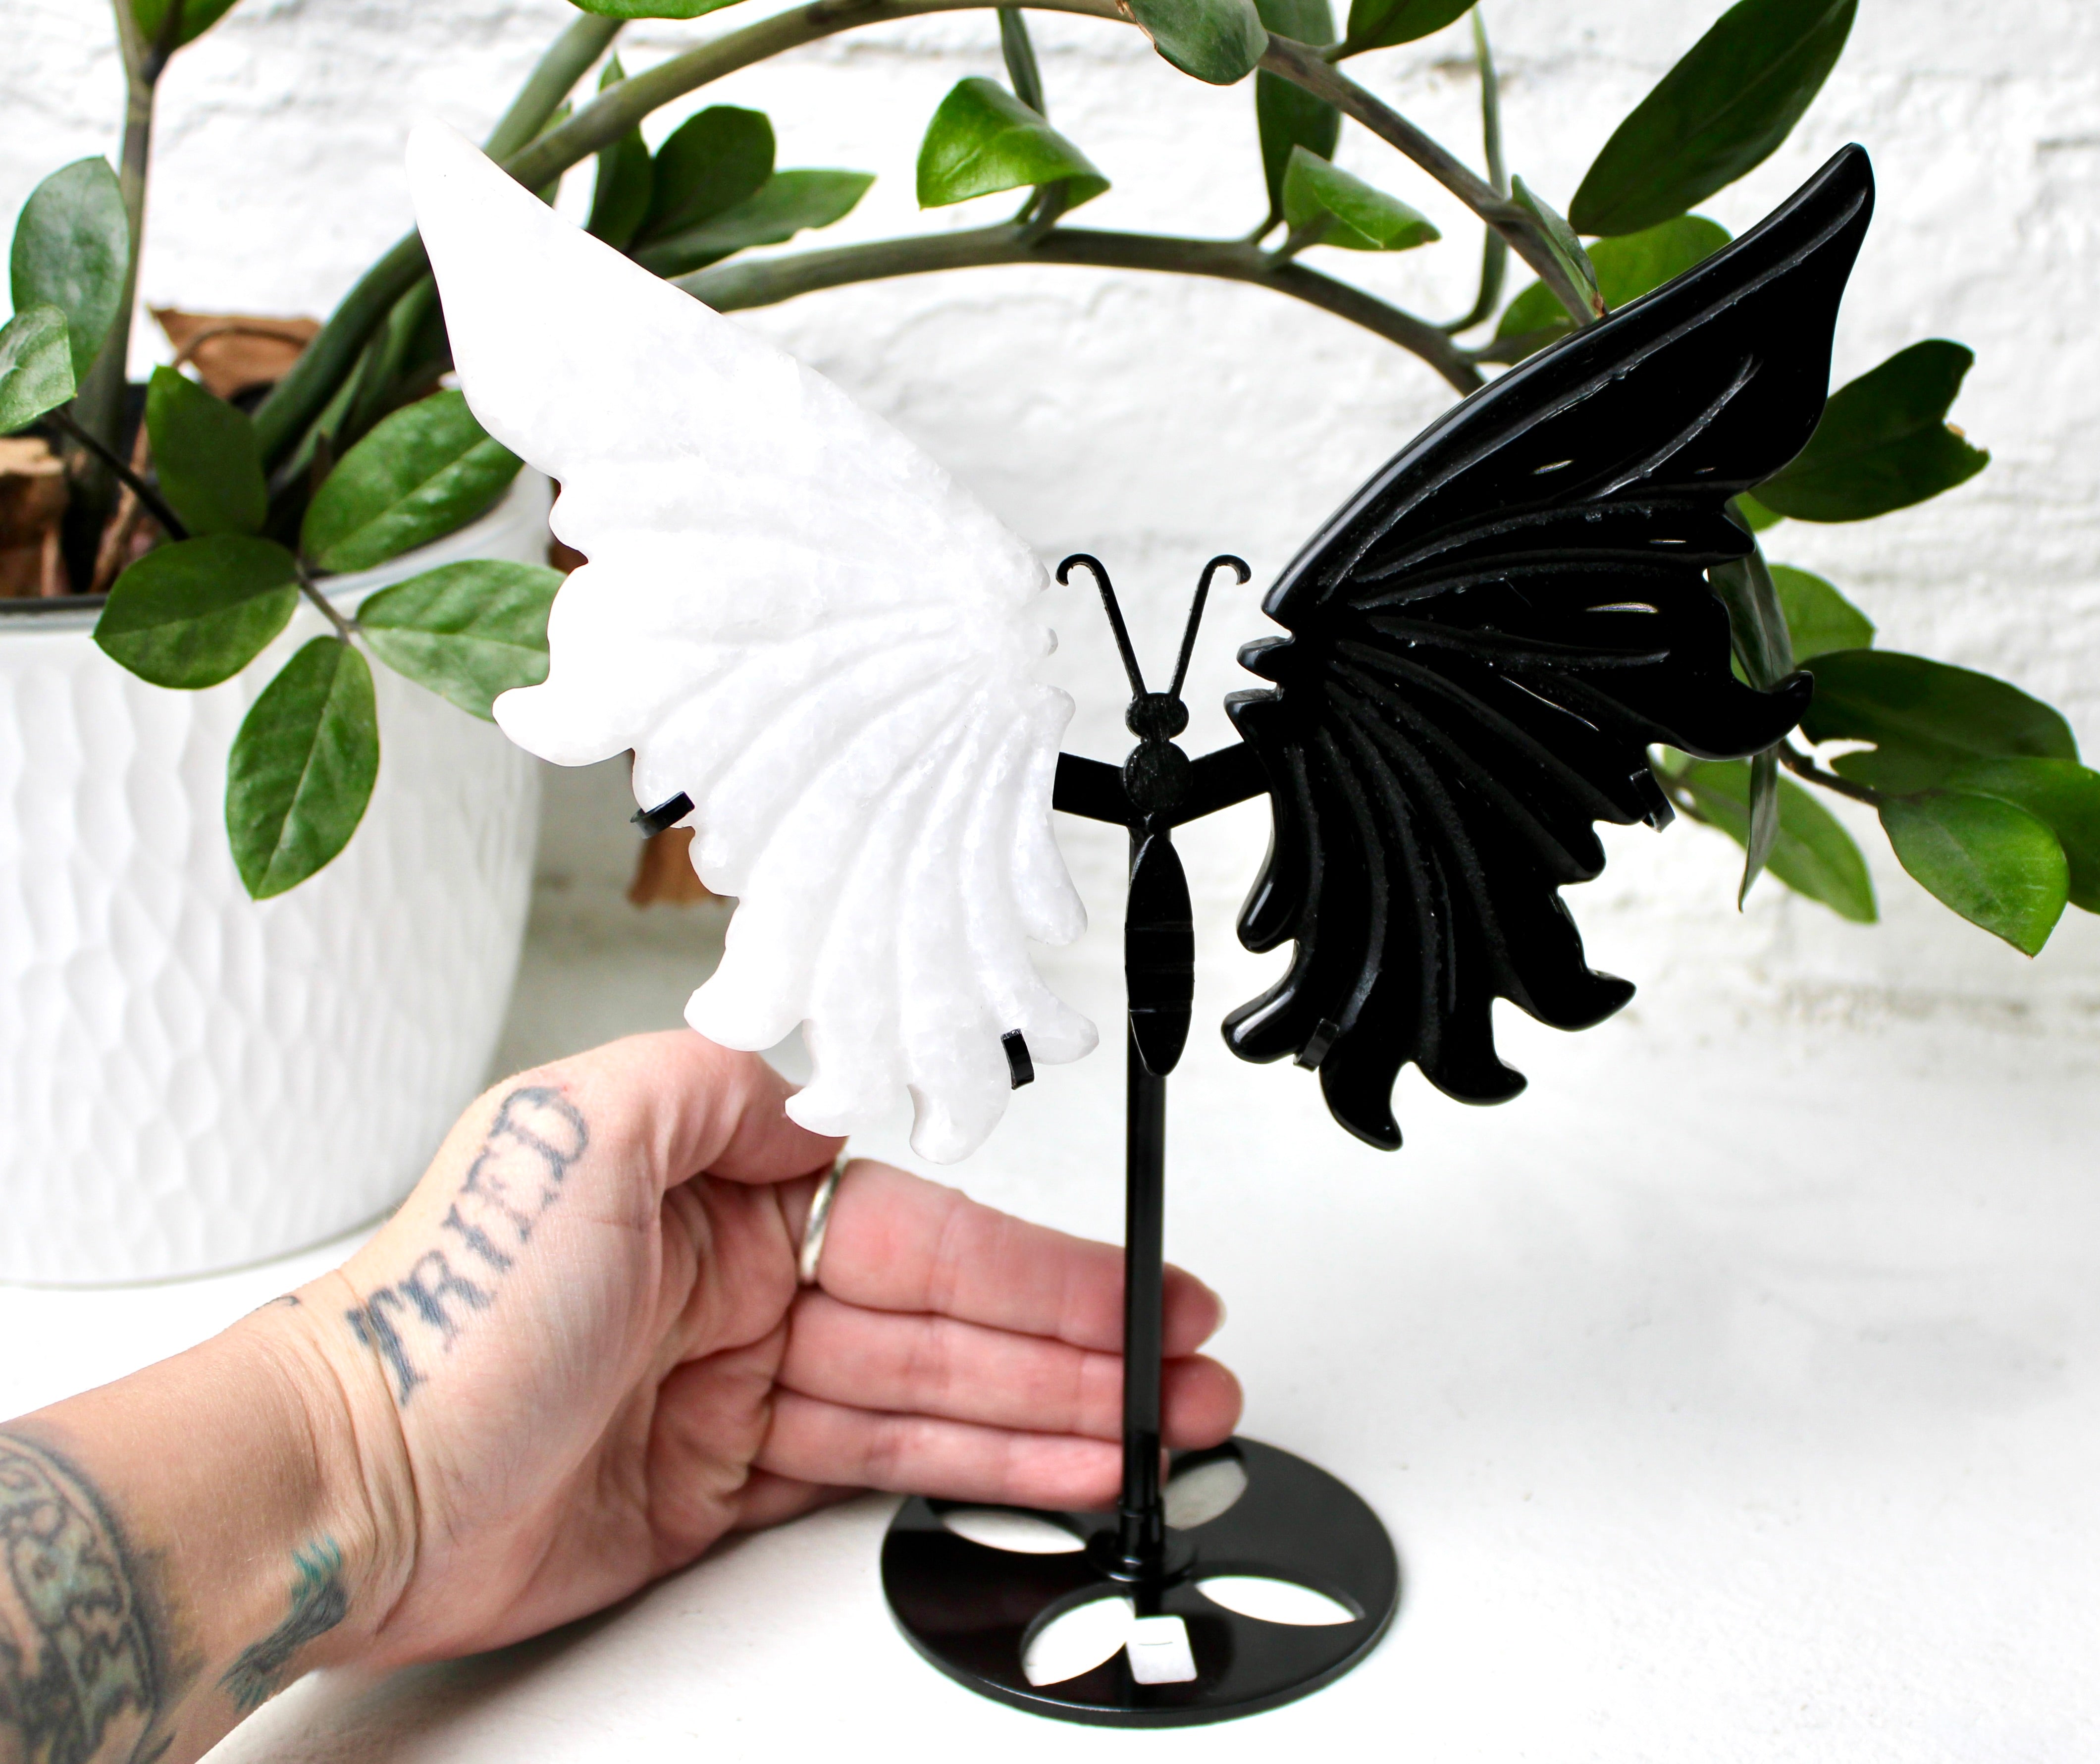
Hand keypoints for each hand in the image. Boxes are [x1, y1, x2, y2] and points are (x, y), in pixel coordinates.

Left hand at [303, 1030, 1239, 1664]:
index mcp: (719, 1188)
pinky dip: (970, 1474)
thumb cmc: (441, 1316)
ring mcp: (738, 1388)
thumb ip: (717, 1080)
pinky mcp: (725, 1484)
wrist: (348, 1489)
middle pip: (946, 1316)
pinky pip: (876, 1471)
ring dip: (1048, 1417)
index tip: (1128, 1283)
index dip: (1034, 1260)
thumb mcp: (574, 1132)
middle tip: (1182, 1374)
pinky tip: (1049, 1471)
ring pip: (930, 1399)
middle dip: (1075, 1346)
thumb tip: (826, 1078)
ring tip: (1152, 1435)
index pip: (920, 1223)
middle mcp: (738, 1281)